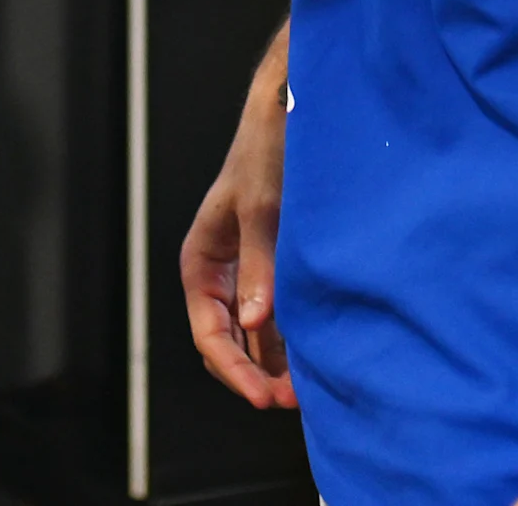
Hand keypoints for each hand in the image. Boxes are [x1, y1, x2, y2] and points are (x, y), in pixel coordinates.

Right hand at [182, 49, 296, 409]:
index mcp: (202, 260)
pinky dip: (289, 343)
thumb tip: (253, 323)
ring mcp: (247, 275)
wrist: (293, 116)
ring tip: (308, 389)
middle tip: (291, 402)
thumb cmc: (269, 155)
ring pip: (252, 338)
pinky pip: (275, 320)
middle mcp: (221, 274)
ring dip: (273, 366)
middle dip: (253, 375)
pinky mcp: (275, 271)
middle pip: (226, 343)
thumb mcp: (264, 210)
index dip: (233, 370)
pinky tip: (315, 357)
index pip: (208, 332)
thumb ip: (260, 265)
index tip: (264, 397)